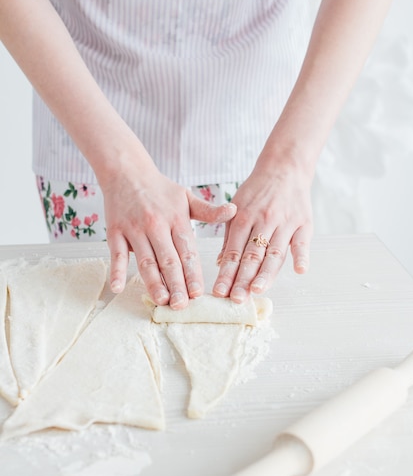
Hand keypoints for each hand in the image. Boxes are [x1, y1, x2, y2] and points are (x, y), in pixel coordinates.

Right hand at [100, 162, 235, 308]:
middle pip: (168, 260)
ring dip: (153, 283)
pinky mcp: (115, 232)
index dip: (193, 274)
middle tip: (182, 305)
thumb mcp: (187, 197)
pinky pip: (117, 254)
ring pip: (146, 261)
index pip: (187, 252)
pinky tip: (118, 288)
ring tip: (162, 301)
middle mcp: (156, 226)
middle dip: (176, 285)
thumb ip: (209, 211)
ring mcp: (135, 230)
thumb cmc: (160, 189)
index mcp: (177, 220)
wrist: (126, 170)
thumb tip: (233, 211)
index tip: (198, 293)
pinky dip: (117, 271)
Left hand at [213, 160, 312, 302]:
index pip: (233, 252)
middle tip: (236, 299)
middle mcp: (263, 221)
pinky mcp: (303, 223)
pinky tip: (299, 271)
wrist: (284, 167)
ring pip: (274, 253)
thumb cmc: (257, 191)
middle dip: (242, 279)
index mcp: (243, 218)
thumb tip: (221, 263)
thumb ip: (229, 236)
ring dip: (266, 274)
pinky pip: (302, 242)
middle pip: (252, 256)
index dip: (226, 273)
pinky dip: (301, 256)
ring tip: (257, 291)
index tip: (220, 292)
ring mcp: (284, 223)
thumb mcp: (237, 208)